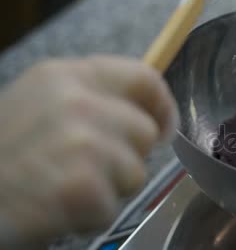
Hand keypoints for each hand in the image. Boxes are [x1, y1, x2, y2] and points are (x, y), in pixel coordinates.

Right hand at [0, 56, 177, 247]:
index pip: (145, 78)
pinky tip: (56, 208)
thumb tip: (149, 109)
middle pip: (145, 132)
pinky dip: (88, 217)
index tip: (162, 127)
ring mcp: (80, 143)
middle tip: (86, 168)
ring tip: (65, 186)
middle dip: (126, 157)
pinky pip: (111, 208)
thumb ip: (92, 97)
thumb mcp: (40, 103)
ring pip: (136, 173)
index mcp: (67, 75)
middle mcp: (77, 103)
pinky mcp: (79, 186)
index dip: (161, 106)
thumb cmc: (3, 154)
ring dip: (108, 189)